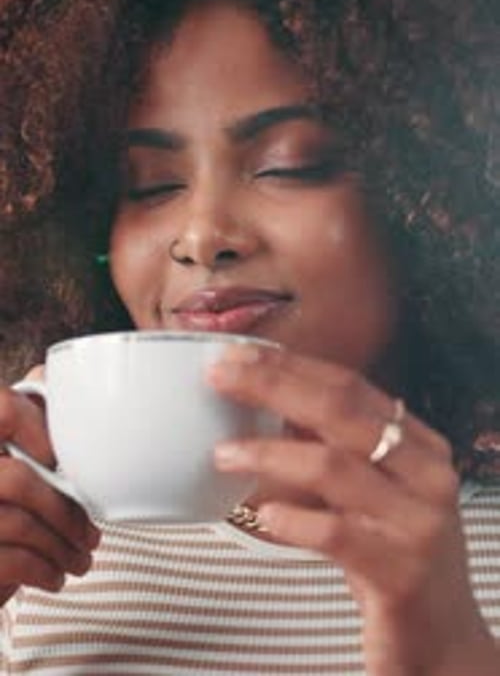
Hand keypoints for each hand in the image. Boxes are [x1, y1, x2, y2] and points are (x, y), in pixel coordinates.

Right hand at [0, 366, 99, 603]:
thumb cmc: (0, 500)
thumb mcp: (8, 451)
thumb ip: (28, 414)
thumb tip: (67, 378)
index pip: (1, 408)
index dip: (35, 425)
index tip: (57, 455)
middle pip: (17, 479)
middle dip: (65, 509)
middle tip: (92, 531)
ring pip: (17, 523)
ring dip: (61, 545)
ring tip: (81, 557)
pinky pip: (9, 560)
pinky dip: (42, 570)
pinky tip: (55, 575)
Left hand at [208, 344, 498, 675]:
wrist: (443, 642)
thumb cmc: (393, 558)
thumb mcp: (372, 494)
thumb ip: (334, 450)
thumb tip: (267, 404)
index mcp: (421, 445)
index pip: (351, 387)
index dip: (291, 366)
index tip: (240, 355)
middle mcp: (428, 474)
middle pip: (340, 412)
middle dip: (273, 386)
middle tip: (221, 377)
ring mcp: (419, 522)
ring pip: (333, 466)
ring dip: (269, 453)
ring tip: (223, 454)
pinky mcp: (401, 572)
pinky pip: (335, 533)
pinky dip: (292, 519)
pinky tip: (261, 513)